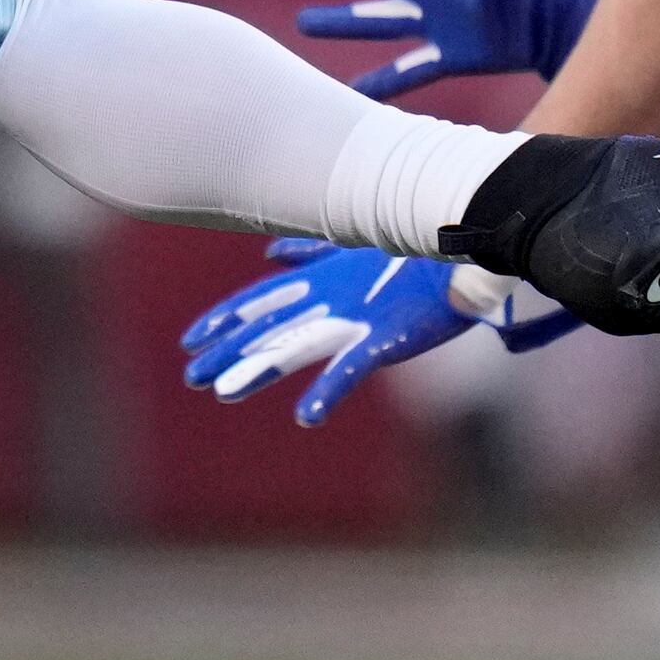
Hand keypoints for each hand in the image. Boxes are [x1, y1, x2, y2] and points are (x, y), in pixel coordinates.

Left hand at [181, 242, 564, 427]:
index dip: (224, 320)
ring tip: (224, 390)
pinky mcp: (386, 336)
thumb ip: (313, 254)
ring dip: (258, 367)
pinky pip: (351, 368)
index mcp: (323, 280)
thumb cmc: (418, 247)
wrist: (469, 243)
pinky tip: (307, 416)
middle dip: (227, 350)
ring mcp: (354, 317)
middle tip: (190, 375)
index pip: (261, 301)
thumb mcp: (354, 249)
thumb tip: (273, 254)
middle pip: (267, 326)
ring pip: (294, 345)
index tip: (190, 340)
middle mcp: (328, 297)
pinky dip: (329, 391)